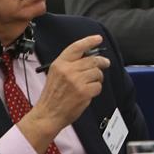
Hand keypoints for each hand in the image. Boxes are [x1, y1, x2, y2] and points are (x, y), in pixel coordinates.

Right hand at [19, 35, 108, 153]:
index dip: (89, 41)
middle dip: (101, 61)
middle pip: (92, 60)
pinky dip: (96, 89)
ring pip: (97, 72)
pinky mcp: (84, 92)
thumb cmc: (53, 95)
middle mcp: (68, 70)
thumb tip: (90, 56)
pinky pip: (98, 86)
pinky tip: (88, 93)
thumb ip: (70, 64)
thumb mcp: (56, 74)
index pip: (77, 47)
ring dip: (98, 78)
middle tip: (105, 63)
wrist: (47, 115)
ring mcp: (76, 81)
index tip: (98, 39)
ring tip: (91, 83)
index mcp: (59, 64)